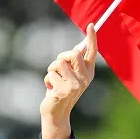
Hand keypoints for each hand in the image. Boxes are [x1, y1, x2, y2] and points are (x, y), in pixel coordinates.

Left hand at [39, 24, 96, 138]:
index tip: (91, 25)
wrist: (57, 114)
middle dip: (62, 57)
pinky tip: (50, 89)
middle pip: (73, 53)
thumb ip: (74, 63)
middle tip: (58, 67)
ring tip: (53, 80)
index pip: (92, 53)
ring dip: (52, 69)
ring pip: (59, 62)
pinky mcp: (63, 90)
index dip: (92, 38)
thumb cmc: (61, 91)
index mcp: (88, 73)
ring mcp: (75, 85)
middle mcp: (85, 79)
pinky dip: (47, 79)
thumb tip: (80, 45)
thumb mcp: (71, 76)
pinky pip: (51, 73)